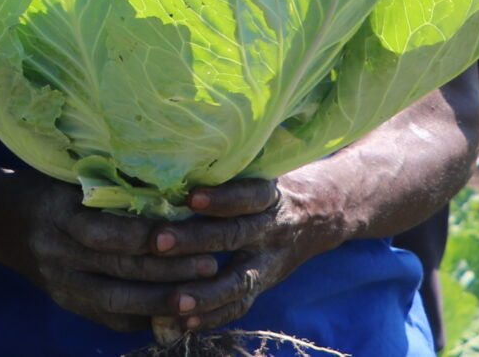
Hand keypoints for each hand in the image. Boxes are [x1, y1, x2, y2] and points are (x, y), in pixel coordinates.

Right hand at [0, 176, 274, 331]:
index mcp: (57, 214)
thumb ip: (107, 185)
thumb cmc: (41, 186)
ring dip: (161, 300)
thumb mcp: (65, 175)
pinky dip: (142, 317)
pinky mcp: (66, 301)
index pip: (104, 233)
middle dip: (167, 271)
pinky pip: (108, 317)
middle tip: (210, 265)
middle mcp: (57, 253)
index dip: (143, 236)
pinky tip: (174, 313)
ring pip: (116, 301)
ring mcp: (60, 283)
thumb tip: (167, 185)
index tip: (181, 232)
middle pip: (118, 269)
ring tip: (200, 295)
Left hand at [145, 178, 330, 339]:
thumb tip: (170, 157)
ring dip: (205, 292)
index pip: (248, 195)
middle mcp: (271, 230)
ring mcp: (269, 262)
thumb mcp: (259, 172)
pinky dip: (214, 316)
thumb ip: (225, 170)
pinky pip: (241, 306)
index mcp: (269, 196)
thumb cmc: (270, 187)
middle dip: (194, 240)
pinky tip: (187, 322)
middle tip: (158, 242)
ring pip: (238, 279)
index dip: (222, 198)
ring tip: (175, 300)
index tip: (191, 197)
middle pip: (234, 235)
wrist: (320, 215)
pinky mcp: (263, 286)